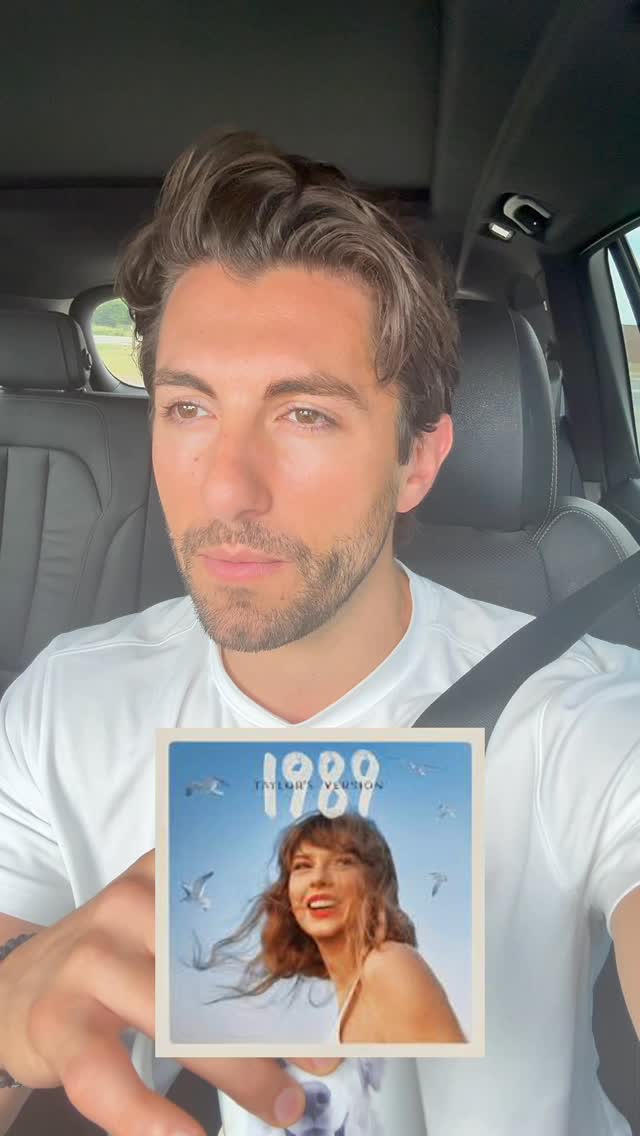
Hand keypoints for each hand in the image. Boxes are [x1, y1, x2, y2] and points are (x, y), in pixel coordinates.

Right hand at [0, 851, 341, 1135]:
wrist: (12, 987)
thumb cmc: (108, 962)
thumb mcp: (156, 929)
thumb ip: (214, 939)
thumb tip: (308, 993)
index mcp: (163, 878)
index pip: (236, 909)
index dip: (291, 953)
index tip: (335, 993)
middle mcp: (127, 907)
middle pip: (216, 970)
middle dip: (278, 1023)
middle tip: (322, 1062)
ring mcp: (88, 963)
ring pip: (175, 1023)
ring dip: (239, 1073)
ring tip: (282, 1106)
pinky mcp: (57, 1020)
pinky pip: (106, 1075)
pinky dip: (148, 1116)